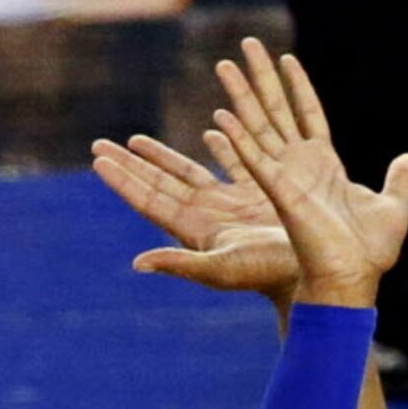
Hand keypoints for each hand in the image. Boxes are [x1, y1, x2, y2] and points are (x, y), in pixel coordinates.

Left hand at [92, 125, 296, 300]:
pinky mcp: (254, 198)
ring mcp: (227, 207)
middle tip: (99, 144)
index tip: (98, 159)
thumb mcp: (219, 269)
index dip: (123, 179)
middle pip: (157, 183)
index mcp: (192, 229)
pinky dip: (217, 147)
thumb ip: (180, 264)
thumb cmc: (267, 274)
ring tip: (133, 140)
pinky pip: (229, 164)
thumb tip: (137, 263)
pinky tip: (208, 134)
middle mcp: (204, 217)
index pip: (148, 199)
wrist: (309, 273)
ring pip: (185, 172)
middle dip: (129, 163)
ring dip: (159, 156)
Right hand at [210, 40, 407, 307]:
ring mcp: (287, 179)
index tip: (286, 59)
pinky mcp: (280, 194)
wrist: (355, 279)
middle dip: (260, 80)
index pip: (308, 116)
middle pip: (275, 113)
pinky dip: (238, 141)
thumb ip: (399, 179)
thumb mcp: (394, 206)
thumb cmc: (371, 253)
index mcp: (326, 167)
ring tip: (224, 66)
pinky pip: (254, 162)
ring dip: (241, 98)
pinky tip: (221, 119)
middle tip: (243, 48)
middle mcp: (300, 169)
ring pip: (259, 129)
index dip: (298, 87)